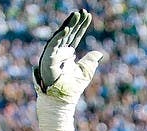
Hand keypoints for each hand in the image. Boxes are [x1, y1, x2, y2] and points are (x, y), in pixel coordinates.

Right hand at [34, 10, 105, 130]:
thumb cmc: (71, 90)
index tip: (88, 15)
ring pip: (60, 37)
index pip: (74, 36)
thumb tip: (100, 53)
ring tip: (76, 15)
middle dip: (74, 22)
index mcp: (66, 54)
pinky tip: (68, 28)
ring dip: (68, 25)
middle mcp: (58, 52)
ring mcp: (51, 55)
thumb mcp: (85, 73)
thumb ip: (91, 62)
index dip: (81, 26)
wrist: (61, 103)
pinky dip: (59, 37)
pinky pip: (52, 45)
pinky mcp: (46, 60)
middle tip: (82, 12)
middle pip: (67, 34)